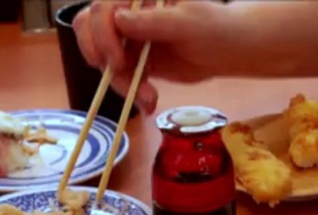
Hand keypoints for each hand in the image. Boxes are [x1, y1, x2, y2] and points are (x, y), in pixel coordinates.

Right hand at [73, 0, 240, 111]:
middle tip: (121, 76)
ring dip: (122, 82)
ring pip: (105, 58)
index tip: (117, 60)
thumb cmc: (213, 27)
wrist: (227, 50)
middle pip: (91, 29)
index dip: (101, 33)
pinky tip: (148, 102)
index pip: (102, 6)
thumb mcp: (187, 22)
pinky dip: (131, 91)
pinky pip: (121, 76)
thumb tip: (119, 19)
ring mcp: (128, 36)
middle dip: (102, 57)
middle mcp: (127, 11)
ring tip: (148, 99)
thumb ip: (153, 21)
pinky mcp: (134, 59)